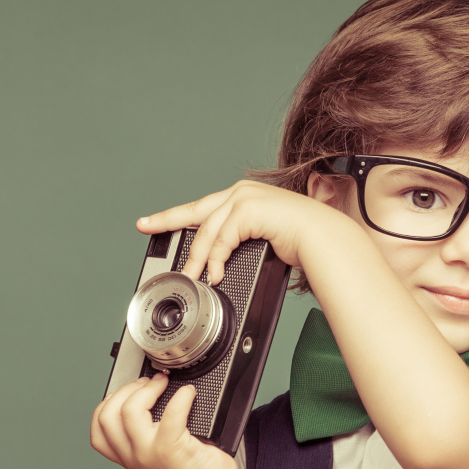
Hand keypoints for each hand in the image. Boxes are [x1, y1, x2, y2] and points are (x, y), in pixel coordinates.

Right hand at [90, 373, 242, 468]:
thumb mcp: (156, 456)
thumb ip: (144, 435)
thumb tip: (146, 395)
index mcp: (127, 457)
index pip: (99, 429)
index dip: (108, 403)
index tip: (127, 392)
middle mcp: (133, 457)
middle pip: (108, 415)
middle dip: (127, 389)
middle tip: (149, 383)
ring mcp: (150, 453)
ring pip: (130, 410)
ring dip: (148, 388)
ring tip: (164, 384)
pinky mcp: (171, 449)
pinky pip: (171, 413)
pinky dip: (181, 397)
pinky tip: (188, 394)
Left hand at [137, 180, 344, 285]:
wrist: (323, 238)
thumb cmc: (302, 242)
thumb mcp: (262, 240)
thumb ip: (240, 244)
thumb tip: (221, 264)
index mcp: (244, 196)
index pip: (204, 207)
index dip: (177, 216)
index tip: (156, 221)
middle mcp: (241, 192)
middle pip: (195, 211)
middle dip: (167, 220)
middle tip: (145, 226)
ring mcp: (244, 198)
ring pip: (206, 230)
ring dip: (197, 258)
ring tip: (191, 276)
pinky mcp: (248, 210)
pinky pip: (221, 239)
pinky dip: (215, 260)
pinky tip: (214, 274)